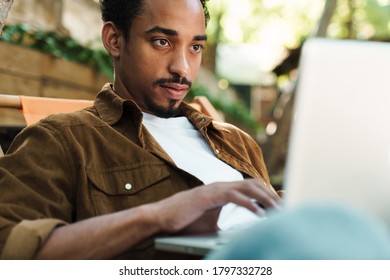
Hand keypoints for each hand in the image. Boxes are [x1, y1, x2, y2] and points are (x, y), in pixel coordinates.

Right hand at [150, 179, 280, 233]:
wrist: (161, 219)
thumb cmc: (185, 221)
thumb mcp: (212, 222)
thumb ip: (228, 221)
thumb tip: (244, 230)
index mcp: (222, 190)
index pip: (250, 187)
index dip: (267, 193)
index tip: (281, 204)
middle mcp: (221, 186)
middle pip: (253, 184)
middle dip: (271, 194)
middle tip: (286, 207)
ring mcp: (214, 189)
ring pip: (247, 187)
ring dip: (265, 197)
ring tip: (278, 209)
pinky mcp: (208, 196)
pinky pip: (233, 196)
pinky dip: (249, 204)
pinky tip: (259, 215)